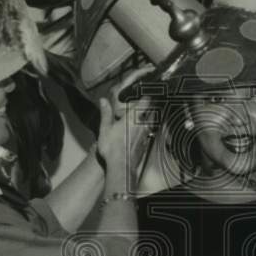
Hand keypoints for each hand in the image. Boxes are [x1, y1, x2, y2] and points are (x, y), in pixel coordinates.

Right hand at [97, 68, 156, 189]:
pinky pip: (150, 131)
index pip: (146, 100)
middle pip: (152, 109)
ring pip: (152, 120)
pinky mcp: (147, 143)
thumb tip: (103, 101)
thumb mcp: (105, 129)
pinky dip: (148, 127)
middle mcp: (143, 123)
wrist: (121, 167)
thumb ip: (105, 113)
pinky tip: (142, 129)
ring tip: (144, 113)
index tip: (148, 88)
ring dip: (150, 116)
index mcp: (133, 117)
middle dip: (150, 104)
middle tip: (147, 99)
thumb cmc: (112, 148)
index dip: (148, 93)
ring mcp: (147, 134)